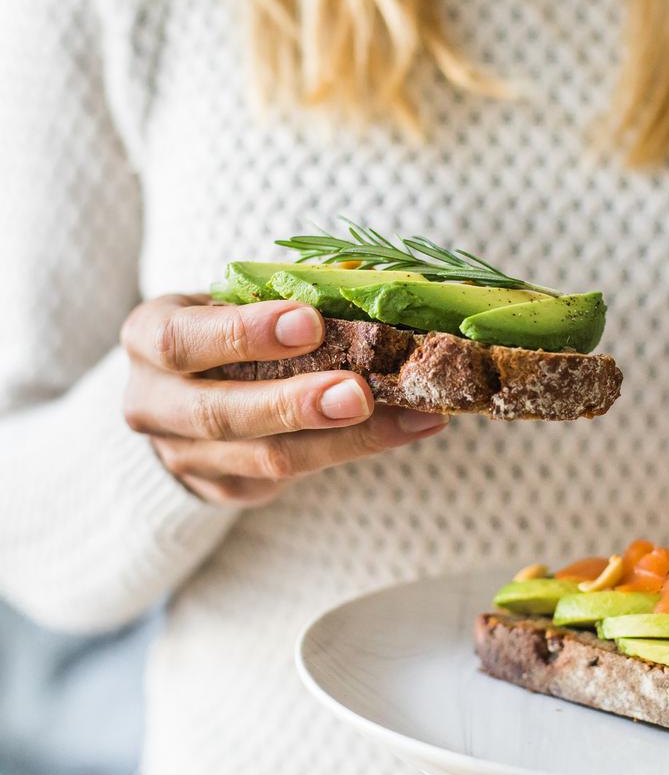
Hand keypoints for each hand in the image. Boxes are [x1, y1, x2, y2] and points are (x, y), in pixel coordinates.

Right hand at [120, 294, 447, 504]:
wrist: (183, 395)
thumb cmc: (223, 330)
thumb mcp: (235, 300)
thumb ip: (287, 293)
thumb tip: (374, 284)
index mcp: (148, 338)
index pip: (182, 340)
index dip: (242, 335)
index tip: (310, 322)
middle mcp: (153, 403)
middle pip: (220, 414)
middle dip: (295, 405)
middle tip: (360, 392)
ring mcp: (185, 457)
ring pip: (267, 459)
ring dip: (347, 439)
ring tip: (413, 416)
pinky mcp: (224, 489)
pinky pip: (293, 478)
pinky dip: (355, 450)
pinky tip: (408, 428)